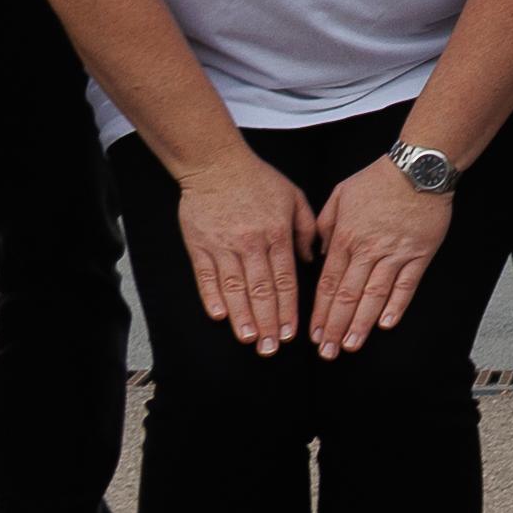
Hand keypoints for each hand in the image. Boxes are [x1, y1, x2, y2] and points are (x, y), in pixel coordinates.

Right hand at [175, 145, 317, 354]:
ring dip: (241, 316)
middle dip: (267, 322)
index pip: (285, 280)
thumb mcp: (294, 197)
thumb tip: (313, 259)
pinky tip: (218, 315)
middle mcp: (250, 243)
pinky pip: (205, 276)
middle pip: (260, 290)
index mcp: (276, 234)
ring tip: (249, 339)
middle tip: (270, 348)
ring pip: (234, 288)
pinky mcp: (199, 245)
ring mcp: (222, 245)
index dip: (288, 309)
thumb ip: (307, 229)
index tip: (290, 333)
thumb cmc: (258, 180)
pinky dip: (212, 296)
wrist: (215, 164)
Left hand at [310, 157, 453, 357]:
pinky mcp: (419, 254)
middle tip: (328, 351)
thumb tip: (318, 254)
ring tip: (351, 346)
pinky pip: (406, 285)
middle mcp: (368, 250)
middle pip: (347, 295)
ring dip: (361, 324)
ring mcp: (395, 253)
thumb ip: (324, 225)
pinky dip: (396, 306)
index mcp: (346, 237)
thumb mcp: (340, 194)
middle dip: (335, 327)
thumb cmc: (378, 179)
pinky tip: (386, 325)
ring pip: (374, 295)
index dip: (319, 312)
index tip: (313, 334)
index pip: (328, 283)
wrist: (418, 168)